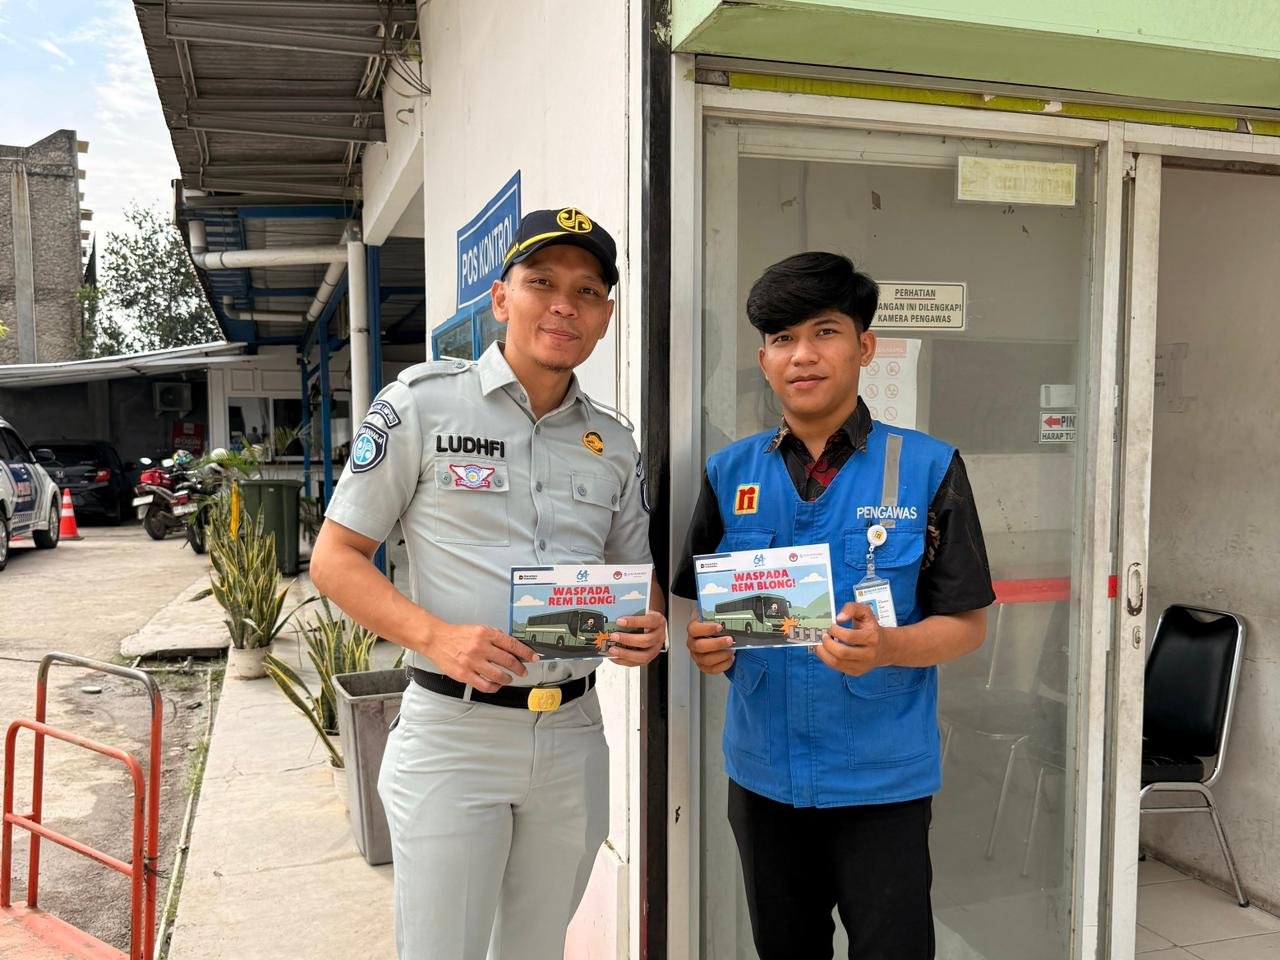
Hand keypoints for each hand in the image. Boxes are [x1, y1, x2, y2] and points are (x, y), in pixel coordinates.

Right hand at [424, 622, 538, 692]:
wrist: (436, 640)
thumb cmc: (457, 635)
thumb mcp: (478, 629)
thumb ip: (494, 636)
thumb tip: (511, 646)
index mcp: (485, 634)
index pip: (512, 644)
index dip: (526, 652)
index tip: (533, 658)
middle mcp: (480, 647)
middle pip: (508, 661)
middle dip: (520, 667)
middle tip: (523, 670)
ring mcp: (472, 662)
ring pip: (498, 675)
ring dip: (508, 678)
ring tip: (509, 678)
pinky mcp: (465, 674)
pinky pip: (485, 685)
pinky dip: (494, 687)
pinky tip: (497, 685)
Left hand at [608, 611, 667, 666]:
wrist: (651, 626)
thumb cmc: (644, 619)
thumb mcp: (641, 612)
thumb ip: (631, 614)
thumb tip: (614, 618)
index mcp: (658, 621)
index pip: (649, 621)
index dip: (634, 621)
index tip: (619, 621)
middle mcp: (659, 636)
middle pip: (646, 640)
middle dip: (628, 639)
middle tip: (614, 636)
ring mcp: (655, 649)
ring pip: (643, 656)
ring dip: (625, 653)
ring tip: (613, 649)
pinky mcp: (648, 658)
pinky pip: (636, 663)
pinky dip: (623, 661)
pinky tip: (614, 657)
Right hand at [686, 619, 733, 674]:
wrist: (714, 635)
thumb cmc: (713, 626)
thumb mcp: (713, 616)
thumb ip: (717, 614)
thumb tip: (728, 609)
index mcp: (693, 629)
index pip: (694, 629)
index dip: (707, 629)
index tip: (720, 627)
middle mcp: (692, 643)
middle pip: (699, 646)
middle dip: (717, 644)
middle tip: (730, 640)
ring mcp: (697, 656)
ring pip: (706, 660)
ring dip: (721, 656)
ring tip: (732, 650)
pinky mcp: (703, 666)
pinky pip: (712, 669)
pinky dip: (723, 665)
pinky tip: (730, 659)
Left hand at [814, 602, 893, 676]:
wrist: (884, 647)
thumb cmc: (871, 628)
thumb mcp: (865, 612)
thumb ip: (852, 608)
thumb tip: (839, 617)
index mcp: (872, 638)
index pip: (849, 637)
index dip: (835, 631)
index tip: (831, 626)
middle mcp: (869, 654)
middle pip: (842, 653)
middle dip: (827, 643)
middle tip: (824, 636)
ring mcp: (863, 665)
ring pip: (837, 663)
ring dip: (824, 653)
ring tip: (821, 644)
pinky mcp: (856, 672)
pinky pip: (837, 668)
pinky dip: (827, 659)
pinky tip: (826, 651)